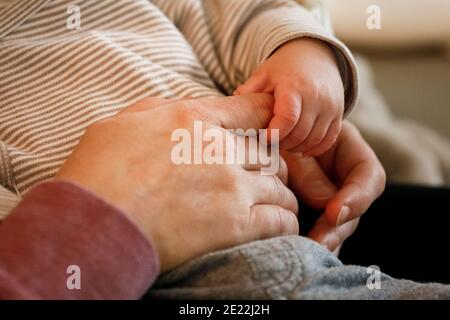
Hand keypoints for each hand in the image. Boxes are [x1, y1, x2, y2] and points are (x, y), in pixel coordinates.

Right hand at [56, 94, 298, 270]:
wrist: (93, 222)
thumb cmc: (99, 173)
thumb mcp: (123, 123)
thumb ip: (158, 110)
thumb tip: (178, 108)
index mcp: (194, 120)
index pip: (253, 110)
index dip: (269, 119)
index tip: (272, 132)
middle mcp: (219, 148)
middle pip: (270, 153)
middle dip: (273, 167)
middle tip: (267, 180)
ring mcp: (231, 185)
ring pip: (280, 187)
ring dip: (281, 197)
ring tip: (276, 207)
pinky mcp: (236, 224)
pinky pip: (280, 220)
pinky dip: (285, 223)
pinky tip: (279, 227)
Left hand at [235, 38, 343, 156]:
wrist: (315, 55)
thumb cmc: (283, 68)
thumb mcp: (262, 75)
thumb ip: (247, 93)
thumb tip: (229, 111)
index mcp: (295, 86)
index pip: (287, 119)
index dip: (274, 134)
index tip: (262, 139)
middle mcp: (317, 97)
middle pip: (300, 134)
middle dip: (282, 143)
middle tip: (270, 142)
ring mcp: (331, 106)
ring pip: (314, 140)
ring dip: (296, 148)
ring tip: (283, 143)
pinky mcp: (339, 114)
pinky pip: (328, 140)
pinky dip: (314, 148)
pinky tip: (300, 148)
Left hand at [283, 121, 385, 252]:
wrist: (265, 136)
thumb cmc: (278, 133)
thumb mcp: (290, 142)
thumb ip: (307, 169)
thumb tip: (325, 204)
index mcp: (350, 154)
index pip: (368, 175)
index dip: (357, 197)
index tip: (334, 213)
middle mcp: (345, 181)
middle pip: (354, 209)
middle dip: (337, 229)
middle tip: (318, 243)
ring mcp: (331, 200)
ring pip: (336, 226)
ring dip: (323, 241)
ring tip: (305, 253)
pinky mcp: (313, 214)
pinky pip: (317, 232)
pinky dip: (309, 242)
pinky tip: (296, 253)